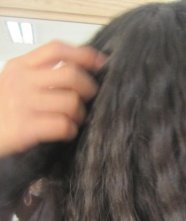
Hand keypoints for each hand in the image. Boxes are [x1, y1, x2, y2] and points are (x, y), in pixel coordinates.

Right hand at [0, 40, 105, 157]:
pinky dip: (70, 130)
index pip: (56, 49)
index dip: (83, 55)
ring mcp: (23, 103)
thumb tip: (77, 69)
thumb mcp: (14, 82)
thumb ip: (39, 74)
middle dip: (88, 88)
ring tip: (73, 119)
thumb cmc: (3, 111)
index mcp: (20, 66)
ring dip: (80, 114)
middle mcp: (21, 81)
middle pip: (71, 74)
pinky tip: (66, 132)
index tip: (100, 63)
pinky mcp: (26, 127)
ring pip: (71, 102)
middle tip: (87, 98)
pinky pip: (63, 125)